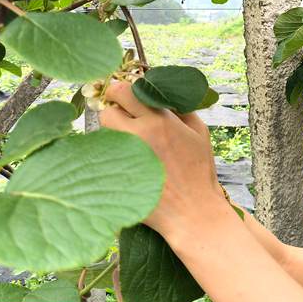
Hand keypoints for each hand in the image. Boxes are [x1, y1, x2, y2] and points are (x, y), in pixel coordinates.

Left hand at [98, 81, 224, 236]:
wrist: (192, 211)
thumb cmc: (198, 171)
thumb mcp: (199, 132)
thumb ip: (180, 109)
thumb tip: (161, 95)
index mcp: (159, 121)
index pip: (124, 91)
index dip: (120, 90)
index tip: (124, 96)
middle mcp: (137, 135)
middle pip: (106, 111)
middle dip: (113, 113)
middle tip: (124, 121)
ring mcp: (122, 157)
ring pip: (103, 134)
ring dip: (112, 135)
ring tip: (130, 146)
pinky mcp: (113, 177)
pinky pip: (103, 156)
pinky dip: (111, 156)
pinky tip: (126, 164)